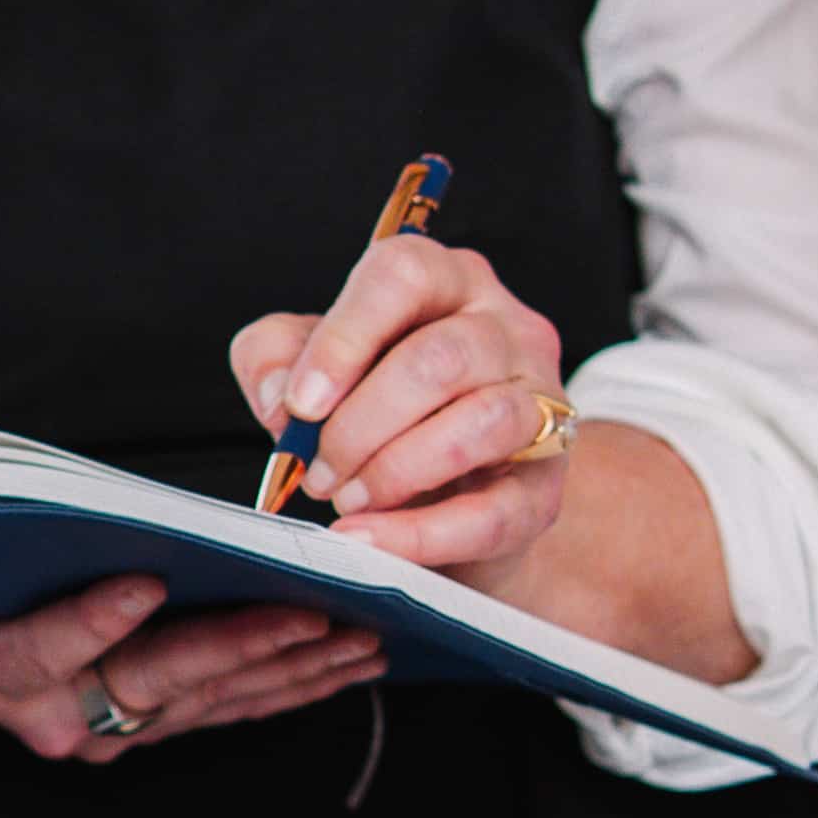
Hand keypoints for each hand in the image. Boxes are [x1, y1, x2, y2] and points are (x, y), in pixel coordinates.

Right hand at [0, 573, 376, 770]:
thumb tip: (40, 499)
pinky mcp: (141, 726)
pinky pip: (221, 707)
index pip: (41, 649)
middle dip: (239, 646)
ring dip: (286, 671)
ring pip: (205, 702)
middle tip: (307, 615)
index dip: (91, 621)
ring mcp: (103, 729)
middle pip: (151, 681)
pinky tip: (340, 664)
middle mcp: (53, 715)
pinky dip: (284, 685)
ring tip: (357, 637)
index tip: (143, 582)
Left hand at [230, 236, 585, 581]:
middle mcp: (506, 328)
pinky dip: (420, 534)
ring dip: (397, 470)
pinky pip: (493, 512)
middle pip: (440, 358)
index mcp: (446, 281)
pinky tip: (370, 541)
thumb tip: (278, 396)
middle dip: (361, 425)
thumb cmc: (375, 414)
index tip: (300, 404)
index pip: (403, 275)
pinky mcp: (544, 487)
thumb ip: (274, 359)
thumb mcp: (311, 368)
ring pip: (483, 421)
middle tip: (316, 472)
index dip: (344, 340)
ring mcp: (539, 404)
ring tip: (347, 498)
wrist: (442, 501)